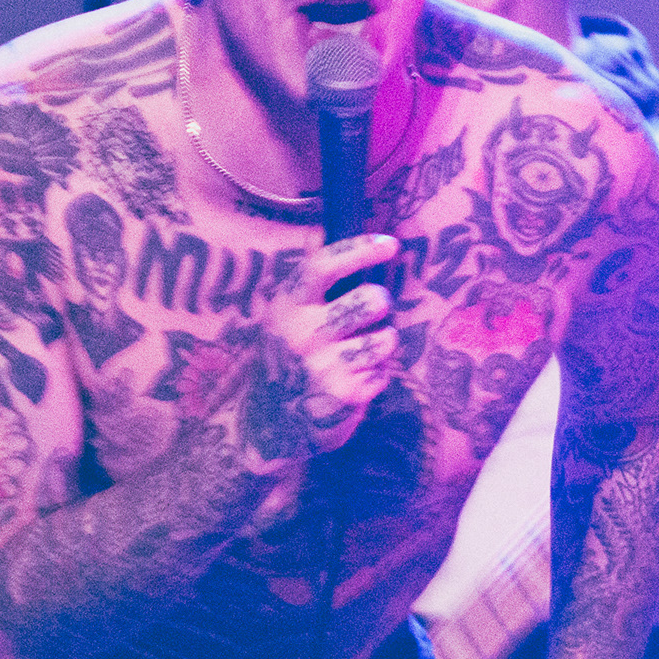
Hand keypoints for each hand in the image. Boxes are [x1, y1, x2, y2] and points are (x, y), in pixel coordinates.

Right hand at [246, 233, 401, 461]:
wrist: (266, 423)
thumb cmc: (285, 358)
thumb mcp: (284, 317)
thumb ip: (309, 284)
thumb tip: (329, 235)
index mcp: (287, 306)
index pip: (324, 267)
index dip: (360, 250)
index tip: (391, 243)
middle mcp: (302, 334)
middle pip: (370, 300)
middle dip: (380, 302)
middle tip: (372, 310)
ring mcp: (323, 366)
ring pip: (385, 337)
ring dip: (383, 341)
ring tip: (365, 348)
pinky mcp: (344, 396)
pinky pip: (384, 372)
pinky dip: (377, 374)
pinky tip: (356, 378)